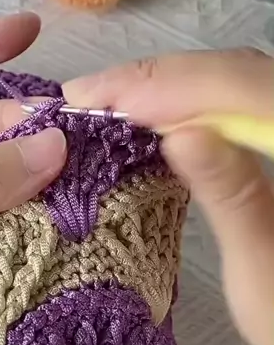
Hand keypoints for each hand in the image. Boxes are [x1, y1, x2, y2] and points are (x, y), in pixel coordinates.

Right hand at [64, 47, 273, 344]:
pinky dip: (197, 100)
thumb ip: (230, 195)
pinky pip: (246, 100)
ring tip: (109, 100)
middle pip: (244, 73)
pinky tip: (158, 115)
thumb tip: (180, 132)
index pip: (248, 88)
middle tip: (87, 96)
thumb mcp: (261, 271)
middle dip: (161, 78)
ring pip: (244, 79)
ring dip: (174, 85)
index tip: (97, 97)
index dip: (170, 83)